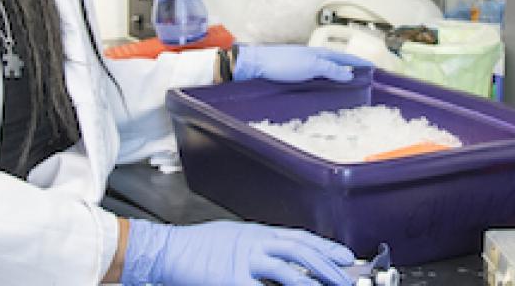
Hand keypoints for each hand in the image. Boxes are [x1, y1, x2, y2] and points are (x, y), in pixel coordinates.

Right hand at [122, 219, 354, 285]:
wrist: (166, 250)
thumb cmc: (195, 248)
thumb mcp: (232, 240)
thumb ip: (256, 249)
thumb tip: (277, 259)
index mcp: (255, 233)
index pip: (298, 238)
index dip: (325, 247)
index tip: (346, 257)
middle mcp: (254, 242)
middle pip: (300, 251)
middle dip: (328, 266)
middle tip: (348, 279)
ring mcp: (243, 261)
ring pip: (287, 271)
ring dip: (312, 282)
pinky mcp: (231, 280)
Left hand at [232, 45, 372, 82]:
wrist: (256, 65)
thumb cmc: (283, 63)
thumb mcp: (311, 66)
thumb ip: (331, 69)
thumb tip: (350, 73)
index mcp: (319, 53)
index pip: (345, 57)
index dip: (358, 62)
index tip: (373, 68)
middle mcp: (313, 57)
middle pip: (337, 63)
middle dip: (351, 69)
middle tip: (364, 79)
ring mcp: (304, 64)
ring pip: (327, 70)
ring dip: (338, 76)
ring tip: (349, 86)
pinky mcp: (295, 73)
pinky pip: (317, 76)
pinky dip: (325, 80)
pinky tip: (325, 87)